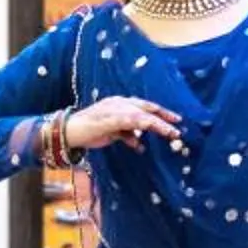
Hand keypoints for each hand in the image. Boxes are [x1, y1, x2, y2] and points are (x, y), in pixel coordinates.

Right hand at [63, 95, 185, 153]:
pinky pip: (130, 123)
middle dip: (164, 116)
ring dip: (157, 125)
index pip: (144, 106)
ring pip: (142, 115)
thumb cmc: (90, 131)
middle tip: (178, 127)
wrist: (69, 131)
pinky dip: (139, 131)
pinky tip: (142, 144)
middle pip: (147, 107)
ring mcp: (114, 110)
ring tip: (171, 134)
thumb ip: (127, 134)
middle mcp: (119, 103)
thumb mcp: (113, 133)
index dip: (160, 113)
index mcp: (120, 103)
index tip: (175, 121)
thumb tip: (139, 142)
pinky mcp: (109, 120)